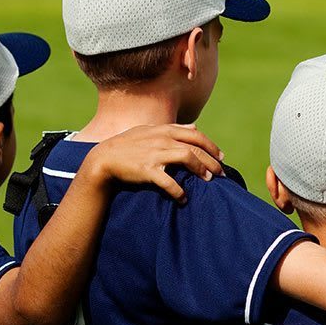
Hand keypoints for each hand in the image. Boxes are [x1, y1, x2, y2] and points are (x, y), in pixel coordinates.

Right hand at [81, 124, 224, 202]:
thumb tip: (194, 126)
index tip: (221, 156)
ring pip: (187, 158)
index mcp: (164, 130)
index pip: (195, 135)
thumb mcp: (149, 131)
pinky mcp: (147, 170)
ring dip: (201, 170)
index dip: (211, 146)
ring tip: (209, 181)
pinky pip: (168, 181)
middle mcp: (162, 139)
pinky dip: (178, 191)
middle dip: (212, 161)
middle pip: (196, 148)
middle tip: (222, 173)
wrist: (104, 159)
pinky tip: (183, 198)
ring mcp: (155, 154)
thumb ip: (173, 129)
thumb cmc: (127, 146)